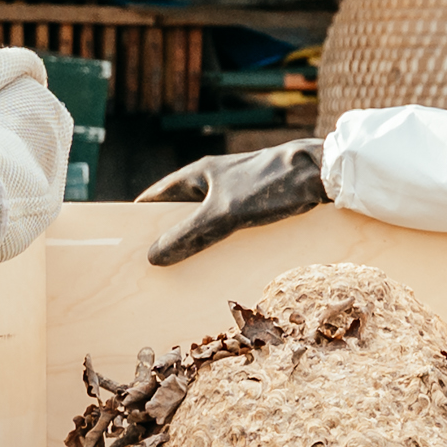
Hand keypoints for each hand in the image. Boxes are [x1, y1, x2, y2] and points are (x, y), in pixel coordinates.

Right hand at [137, 140, 329, 263]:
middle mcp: (216, 180)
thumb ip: (190, 235)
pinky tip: (224, 265)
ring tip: (186, 272)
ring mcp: (237, 192)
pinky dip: (222, 244)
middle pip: (182, 211)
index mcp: (199, 174)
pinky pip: (230, 229)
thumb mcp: (224, 215)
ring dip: (198, 242)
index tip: (126, 240)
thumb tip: (153, 257)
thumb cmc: (271, 186)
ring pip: (208, 221)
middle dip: (169, 234)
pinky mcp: (259, 205)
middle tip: (154, 265)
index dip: (142, 216)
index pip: (159, 196)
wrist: (321, 174)